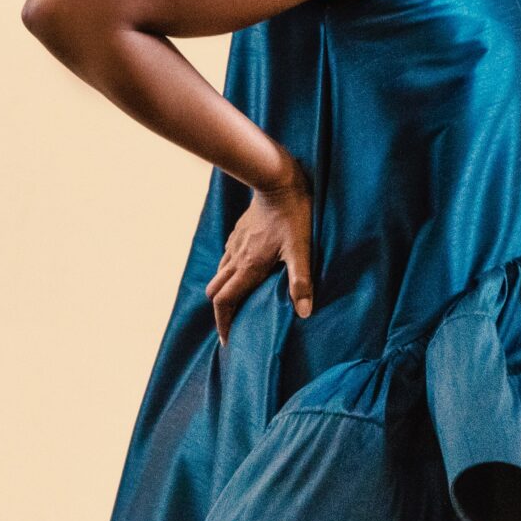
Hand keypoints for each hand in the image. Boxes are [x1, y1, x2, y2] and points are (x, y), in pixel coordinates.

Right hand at [208, 168, 313, 344]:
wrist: (276, 181)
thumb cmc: (292, 216)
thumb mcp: (301, 249)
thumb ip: (301, 281)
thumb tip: (304, 313)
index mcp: (248, 267)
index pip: (224, 302)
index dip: (223, 323)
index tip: (228, 340)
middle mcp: (236, 258)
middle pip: (216, 292)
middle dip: (221, 311)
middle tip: (233, 325)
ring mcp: (234, 245)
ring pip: (219, 275)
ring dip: (225, 292)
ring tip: (239, 304)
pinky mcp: (238, 234)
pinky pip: (226, 260)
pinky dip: (229, 274)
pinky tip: (244, 274)